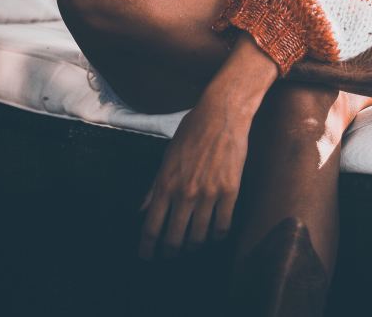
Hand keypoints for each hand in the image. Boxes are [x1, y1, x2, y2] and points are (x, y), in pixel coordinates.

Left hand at [138, 92, 249, 260]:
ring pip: (199, 237)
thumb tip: (141, 210)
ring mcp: (208, 193)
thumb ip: (154, 186)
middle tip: (170, 255)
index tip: (146, 257)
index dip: (147, 248)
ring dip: (194, 246)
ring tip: (192, 244)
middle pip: (174, 239)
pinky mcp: (230, 191)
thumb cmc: (193, 130)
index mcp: (166, 183)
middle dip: (170, 252)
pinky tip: (214, 234)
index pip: (151, 227)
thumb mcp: (168, 155)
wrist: (223, 113)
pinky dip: (217, 236)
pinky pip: (222, 226)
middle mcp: (185, 192)